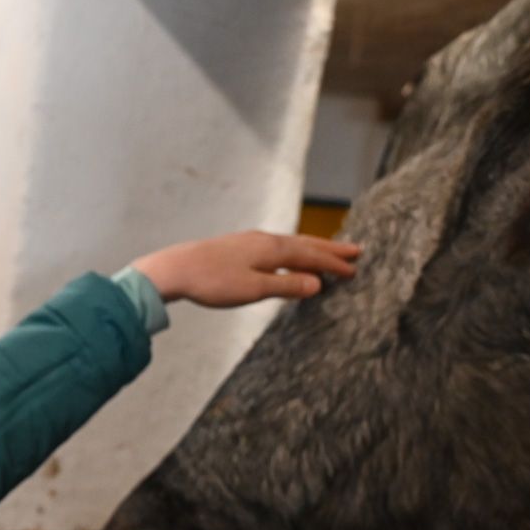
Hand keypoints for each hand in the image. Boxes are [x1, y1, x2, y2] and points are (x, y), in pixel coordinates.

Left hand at [131, 230, 360, 307]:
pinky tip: (287, 258)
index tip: (354, 268)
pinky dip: (292, 251)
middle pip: (305, 244)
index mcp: (272, 249)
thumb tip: (316, 284)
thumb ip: (286, 286)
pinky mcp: (238, 247)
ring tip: (328, 252)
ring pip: (290, 244)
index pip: (311, 255)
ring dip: (312, 249)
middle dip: (330, 249)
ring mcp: (250, 242)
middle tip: (354, 251)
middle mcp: (264, 240)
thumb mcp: (254, 289)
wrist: (175, 269)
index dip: (333, 263)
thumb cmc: (212, 281)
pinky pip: (276, 247)